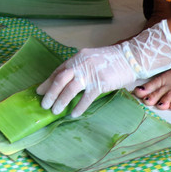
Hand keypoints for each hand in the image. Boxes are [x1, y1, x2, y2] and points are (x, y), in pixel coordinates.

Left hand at [36, 20, 170, 116]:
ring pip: (70, 89)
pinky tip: (73, 114)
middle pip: (60, 79)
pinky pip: (86, 98)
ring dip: (61, 101)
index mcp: (77, 58)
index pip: (58, 70)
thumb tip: (67, 82)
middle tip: (44, 104)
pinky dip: (78, 107)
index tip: (40, 91)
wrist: (130, 57)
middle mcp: (81, 64)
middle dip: (50, 93)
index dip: (48, 82)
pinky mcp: (100, 83)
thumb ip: (80, 68)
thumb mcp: (91, 59)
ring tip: (55, 111)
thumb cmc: (111, 60)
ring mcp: (90, 73)